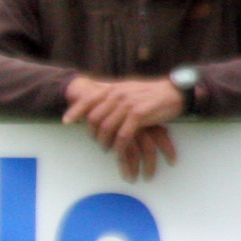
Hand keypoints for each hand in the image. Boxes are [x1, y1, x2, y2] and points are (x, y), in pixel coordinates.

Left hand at [63, 75, 184, 179]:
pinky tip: (118, 151)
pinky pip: (123, 134)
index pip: (88, 99)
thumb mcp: (126, 89)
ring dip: (105, 142)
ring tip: (107, 149)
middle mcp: (118, 94)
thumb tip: (90, 94)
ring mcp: (128, 104)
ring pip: (107, 128)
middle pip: (95, 118)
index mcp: (113, 89)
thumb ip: (110, 93)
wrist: (174, 93)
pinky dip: (118, 145)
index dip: (75, 111)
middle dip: (93, 133)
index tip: (66, 122)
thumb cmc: (149, 94)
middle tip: (97, 143)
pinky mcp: (139, 114)